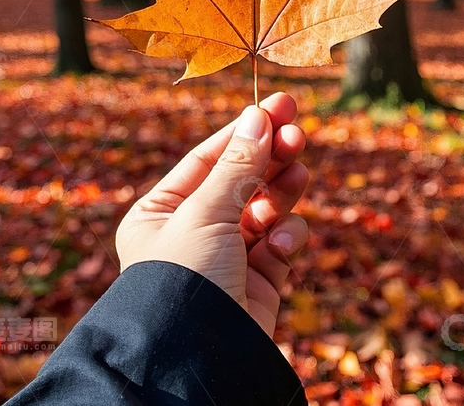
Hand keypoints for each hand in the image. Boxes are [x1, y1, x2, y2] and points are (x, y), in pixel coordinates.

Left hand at [116, 92, 308, 336]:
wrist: (197, 359)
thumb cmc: (184, 278)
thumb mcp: (206, 211)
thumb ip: (239, 165)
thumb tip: (259, 116)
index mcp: (162, 212)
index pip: (208, 159)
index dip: (245, 131)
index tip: (278, 105)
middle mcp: (192, 233)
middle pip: (241, 180)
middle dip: (271, 156)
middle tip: (298, 132)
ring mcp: (227, 259)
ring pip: (265, 209)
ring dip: (283, 188)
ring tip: (301, 169)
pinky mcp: (258, 284)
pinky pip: (279, 246)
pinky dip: (286, 238)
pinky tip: (283, 240)